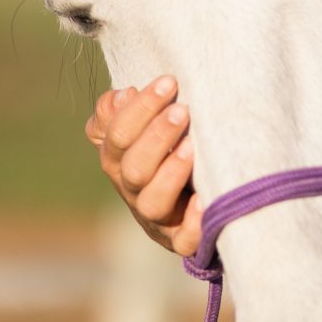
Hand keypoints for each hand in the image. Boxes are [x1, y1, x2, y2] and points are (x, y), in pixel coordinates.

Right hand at [86, 76, 201, 256]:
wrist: (189, 196)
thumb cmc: (164, 148)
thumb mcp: (140, 126)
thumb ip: (121, 112)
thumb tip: (121, 95)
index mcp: (117, 159)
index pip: (117, 134)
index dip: (140, 109)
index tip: (168, 82)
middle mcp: (132, 189)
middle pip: (134, 168)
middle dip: (156, 137)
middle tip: (182, 111)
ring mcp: (155, 217)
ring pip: (152, 203)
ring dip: (170, 174)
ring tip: (191, 147)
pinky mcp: (180, 239)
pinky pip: (183, 239)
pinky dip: (192, 222)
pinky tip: (204, 199)